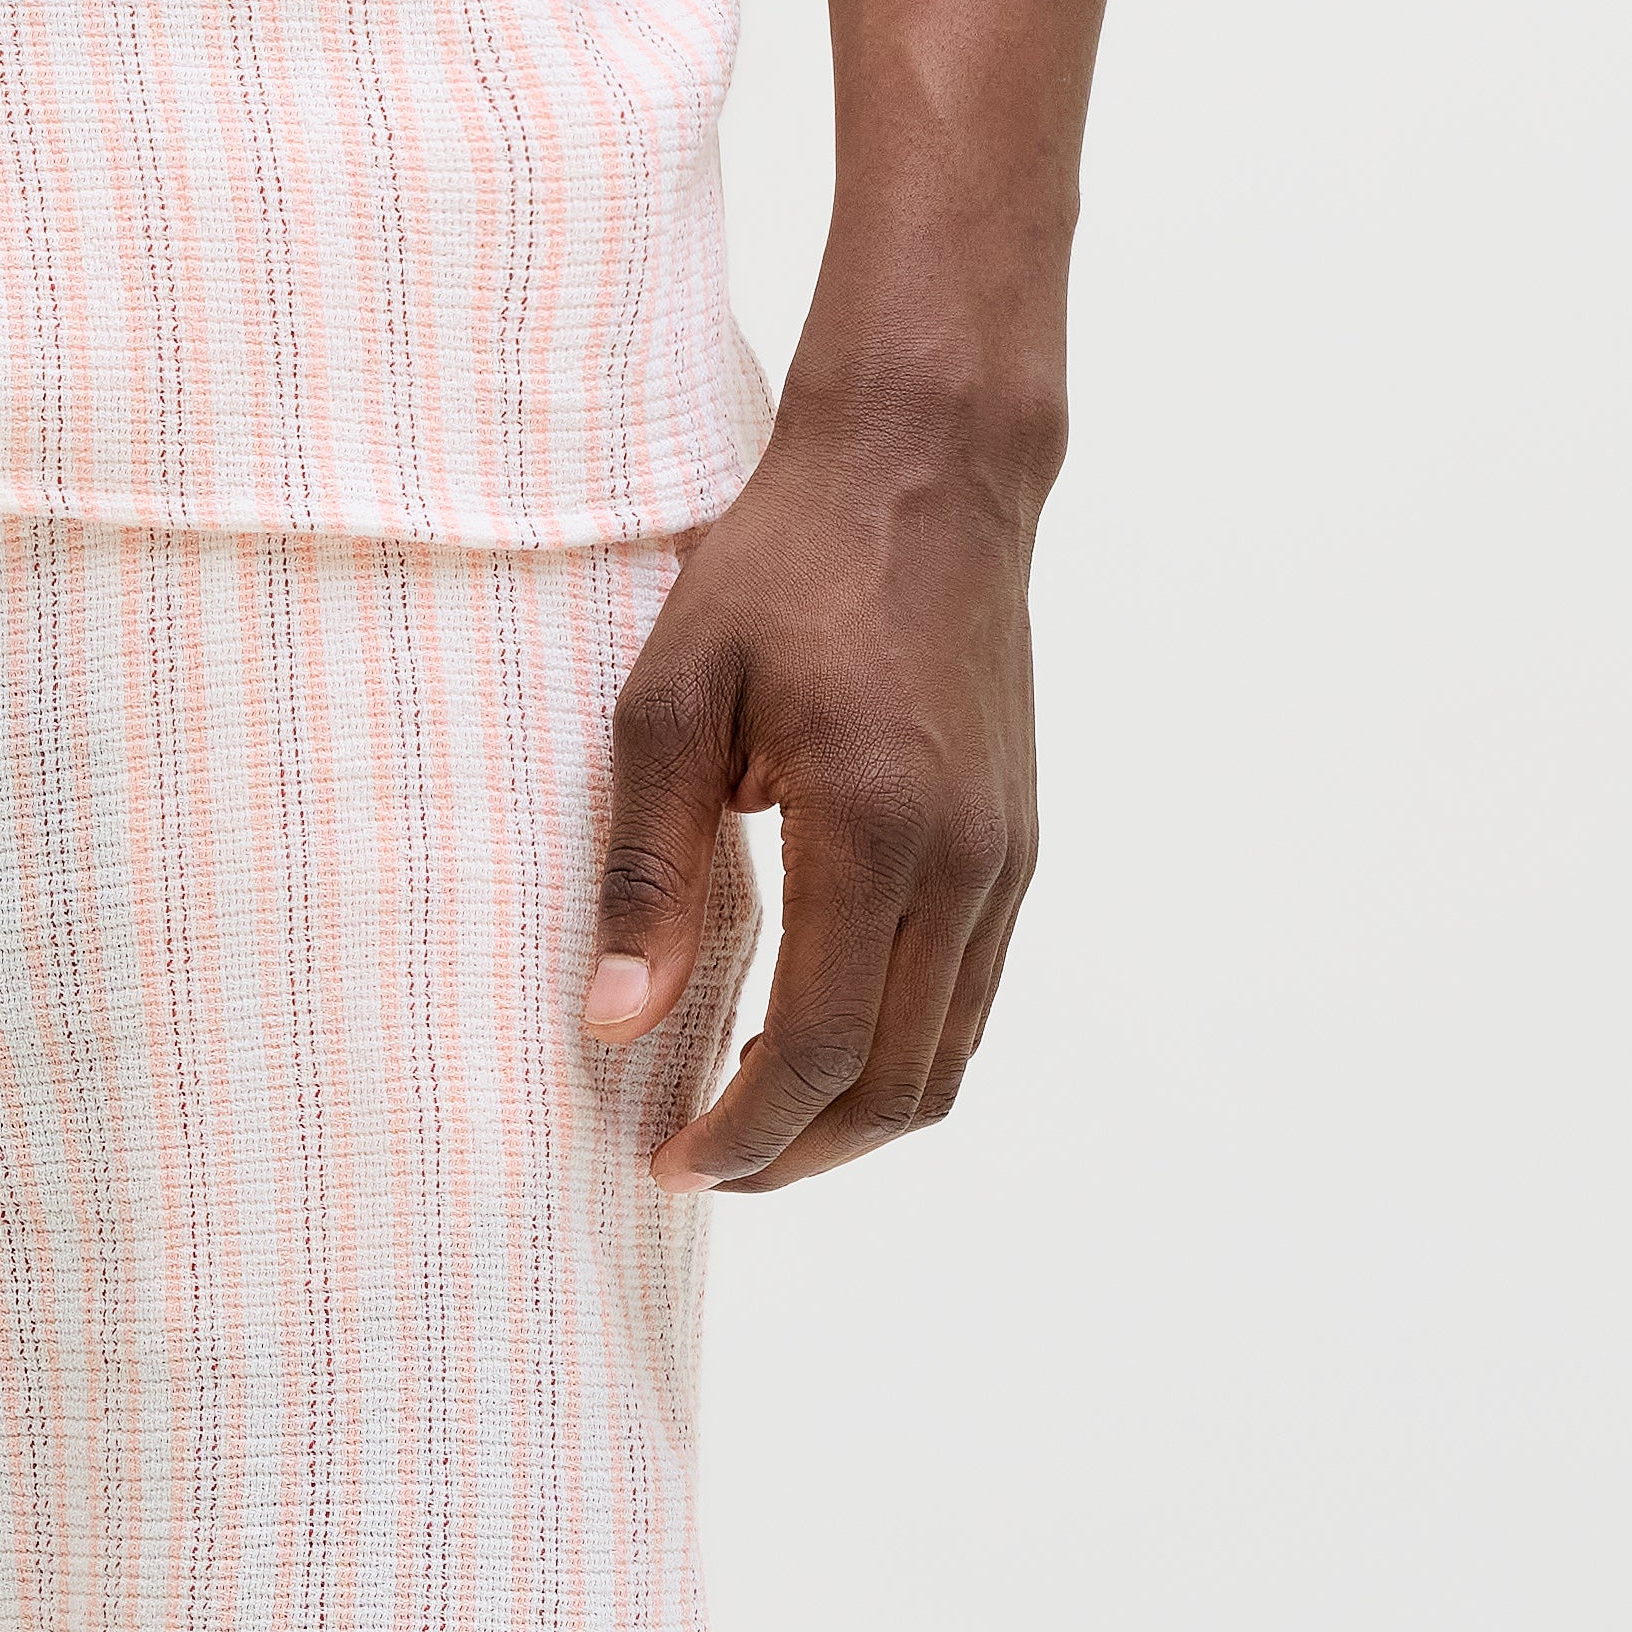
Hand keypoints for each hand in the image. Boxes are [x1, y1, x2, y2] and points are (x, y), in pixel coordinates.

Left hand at [584, 407, 1043, 1194]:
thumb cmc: (780, 569)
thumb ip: (645, 873)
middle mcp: (963, 863)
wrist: (924, 465)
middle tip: (703, 1165)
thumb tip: (615, 1024)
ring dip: (849, 1125)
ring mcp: (1004, 861)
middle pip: (893, 1090)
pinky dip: (894, 1062)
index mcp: (876, 830)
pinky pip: (965, 1007)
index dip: (743, 1133)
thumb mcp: (669, 703)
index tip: (670, 1164)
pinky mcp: (1016, 850)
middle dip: (794, 1154)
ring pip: (943, 1064)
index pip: (819, 1051)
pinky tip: (815, 1050)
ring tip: (753, 1128)